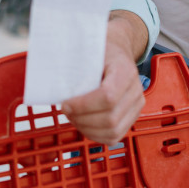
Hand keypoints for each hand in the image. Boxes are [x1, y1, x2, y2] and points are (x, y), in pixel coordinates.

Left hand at [61, 12, 147, 145]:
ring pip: (113, 131)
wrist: (118, 51)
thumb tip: (51, 80)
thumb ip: (76, 65)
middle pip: (110, 118)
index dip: (83, 105)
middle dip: (82, 119)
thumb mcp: (89, 50)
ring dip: (87, 129)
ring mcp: (137, 106)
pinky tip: (83, 125)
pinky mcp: (133, 117)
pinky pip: (114, 137)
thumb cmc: (101, 51)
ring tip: (73, 118)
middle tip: (66, 111)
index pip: (108, 96)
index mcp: (125, 70)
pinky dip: (95, 135)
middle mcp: (136, 90)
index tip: (65, 104)